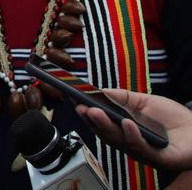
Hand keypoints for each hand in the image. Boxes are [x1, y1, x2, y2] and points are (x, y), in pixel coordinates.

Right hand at [76, 89, 191, 170]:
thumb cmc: (174, 118)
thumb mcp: (145, 101)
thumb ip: (124, 97)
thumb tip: (101, 91)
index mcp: (125, 130)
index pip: (102, 125)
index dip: (88, 115)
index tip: (76, 103)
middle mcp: (131, 143)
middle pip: (107, 134)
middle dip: (93, 121)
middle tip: (82, 108)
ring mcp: (144, 152)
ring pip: (120, 142)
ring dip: (107, 126)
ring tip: (96, 111)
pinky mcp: (159, 159)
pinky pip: (143, 149)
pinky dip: (133, 136)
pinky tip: (127, 123)